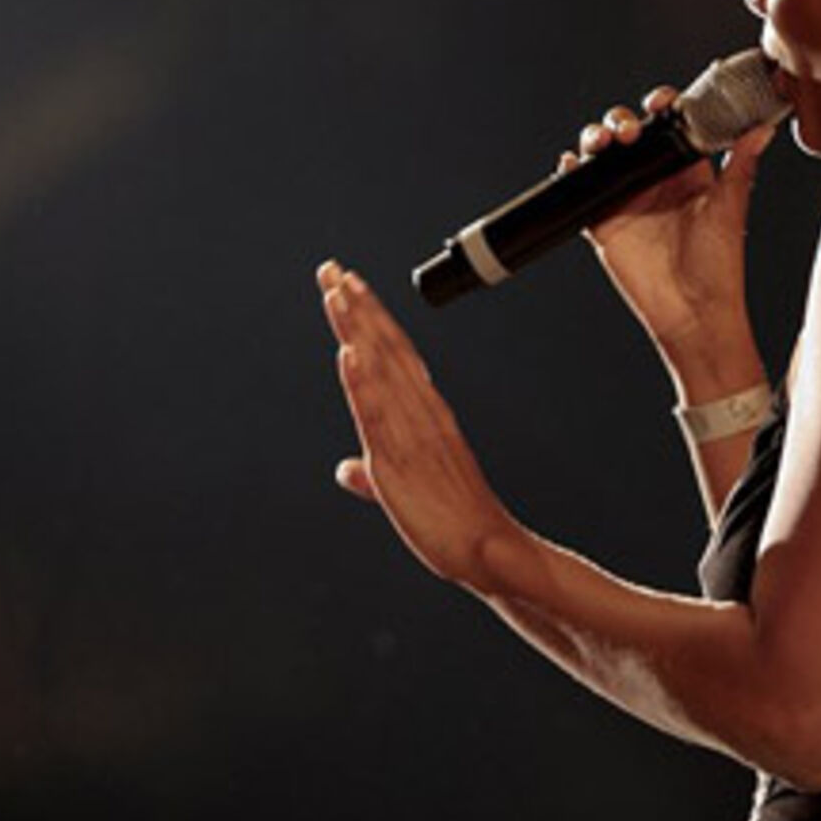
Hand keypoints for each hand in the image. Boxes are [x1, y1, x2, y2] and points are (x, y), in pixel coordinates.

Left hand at [317, 260, 519, 589]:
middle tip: (332, 268)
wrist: (489, 552)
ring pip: (381, 371)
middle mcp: (421, 413)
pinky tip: (348, 354)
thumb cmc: (451, 520)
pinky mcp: (400, 462)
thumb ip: (372, 476)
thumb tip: (345, 469)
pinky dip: (362, 384)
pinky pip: (379, 416)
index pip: (393, 354)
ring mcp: (412, 434)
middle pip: (386, 349)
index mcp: (425, 414)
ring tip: (337, 291)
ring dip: (357, 329)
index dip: (370, 318)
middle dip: (357, 307)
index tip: (348, 284)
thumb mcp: (402, 492)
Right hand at [560, 89, 776, 355]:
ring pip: (602, 154)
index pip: (669, 124)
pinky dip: (571, 171)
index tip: (661, 101)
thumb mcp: (730, 207)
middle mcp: (654, 180)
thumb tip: (762, 128)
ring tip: (603, 142)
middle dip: (622, 119)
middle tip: (631, 130)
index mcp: (686, 171)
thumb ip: (742, 164)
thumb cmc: (719, 266)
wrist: (693, 311)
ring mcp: (627, 199)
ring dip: (596, 137)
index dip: (661, 105)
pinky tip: (573, 163)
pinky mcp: (604, 221)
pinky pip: (580, 189)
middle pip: (628, 133)